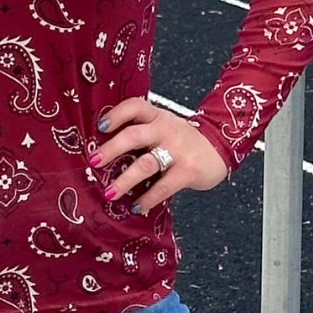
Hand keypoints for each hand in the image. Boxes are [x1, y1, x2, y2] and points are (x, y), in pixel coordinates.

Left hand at [87, 96, 228, 214]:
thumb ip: (140, 131)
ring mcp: (177, 150)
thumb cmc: (181, 139)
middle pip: (134, 135)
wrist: (218, 147)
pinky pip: (163, 186)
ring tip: (109, 193)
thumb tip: (102, 150)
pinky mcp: (187, 171)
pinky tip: (136, 206)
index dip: (116, 114)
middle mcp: (165, 129)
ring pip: (145, 164)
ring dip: (124, 180)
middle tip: (94, 162)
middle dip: (111, 149)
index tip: (100, 126)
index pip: (135, 106)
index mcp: (156, 115)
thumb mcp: (162, 126)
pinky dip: (147, 198)